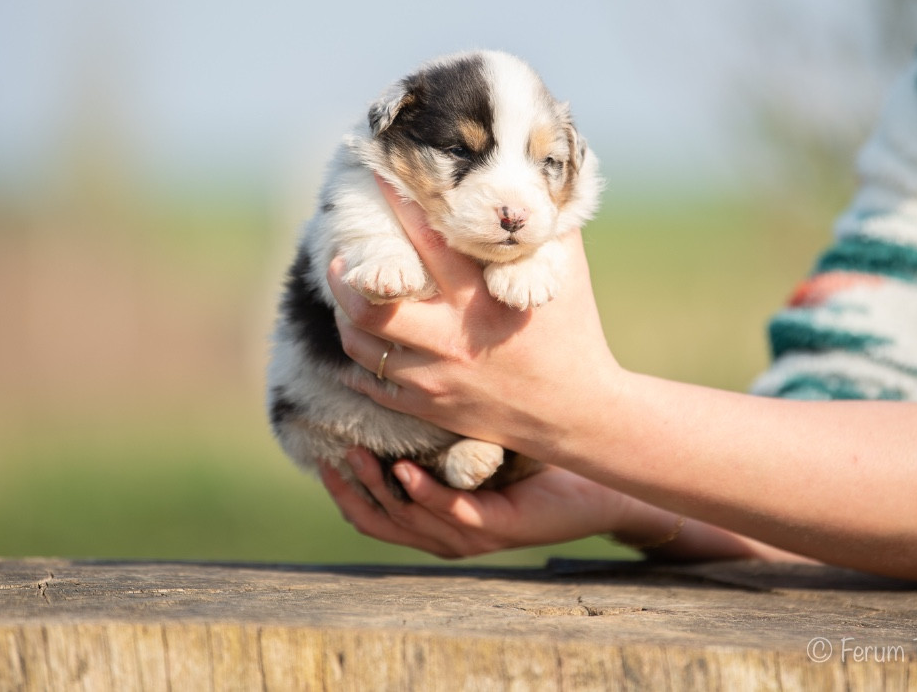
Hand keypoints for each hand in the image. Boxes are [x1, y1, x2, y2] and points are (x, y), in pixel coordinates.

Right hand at [320, 447, 636, 558]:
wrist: (596, 487)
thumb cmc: (536, 463)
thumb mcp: (476, 445)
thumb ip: (440, 429)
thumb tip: (405, 380)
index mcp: (437, 520)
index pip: (375, 517)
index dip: (345, 493)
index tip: (320, 460)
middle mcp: (448, 535)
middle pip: (381, 524)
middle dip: (351, 493)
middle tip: (328, 459)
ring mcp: (472, 535)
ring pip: (410, 521)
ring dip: (380, 490)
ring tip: (358, 457)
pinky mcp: (498, 527)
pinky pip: (453, 514)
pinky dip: (425, 494)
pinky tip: (406, 471)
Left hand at [327, 177, 622, 454]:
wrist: (576, 414)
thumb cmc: (573, 332)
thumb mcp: (565, 271)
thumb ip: (545, 223)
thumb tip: (529, 177)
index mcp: (482, 299)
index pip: (426, 242)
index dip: (397, 206)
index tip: (378, 180)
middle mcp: (452, 339)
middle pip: (372, 304)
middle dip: (344, 274)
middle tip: (339, 256)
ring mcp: (435, 378)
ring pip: (361, 344)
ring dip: (345, 314)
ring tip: (345, 295)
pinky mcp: (428, 408)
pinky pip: (371, 383)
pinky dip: (357, 359)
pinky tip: (362, 338)